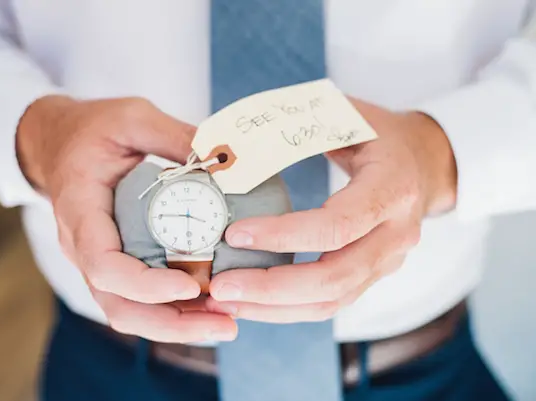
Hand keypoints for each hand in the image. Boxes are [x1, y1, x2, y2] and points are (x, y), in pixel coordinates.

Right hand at [17, 95, 236, 341]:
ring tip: (225, 323)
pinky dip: (172, 311)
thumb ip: (174, 135)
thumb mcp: (131, 118)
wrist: (58, 143)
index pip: (104, 265)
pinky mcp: (114, 263)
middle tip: (225, 325)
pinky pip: (138, 300)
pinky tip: (210, 307)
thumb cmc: (91, 129)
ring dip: (176, 325)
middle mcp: (83, 247)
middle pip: (119, 306)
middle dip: (172, 323)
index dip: (146, 284)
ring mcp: (96, 261)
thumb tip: (226, 156)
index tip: (191, 284)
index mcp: (81, 211)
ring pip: (129, 311)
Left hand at [206, 98, 456, 322]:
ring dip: (275, 307)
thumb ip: (300, 124)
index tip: (236, 235)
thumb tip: (235, 141)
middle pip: (334, 277)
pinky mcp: (373, 273)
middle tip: (221, 286)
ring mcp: (388, 260)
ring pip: (331, 300)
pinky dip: (289, 308)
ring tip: (227, 301)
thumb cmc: (382, 134)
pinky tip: (253, 302)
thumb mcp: (348, 115)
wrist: (427, 161)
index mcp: (392, 189)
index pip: (337, 225)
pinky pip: (331, 301)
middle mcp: (396, 234)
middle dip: (272, 287)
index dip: (285, 236)